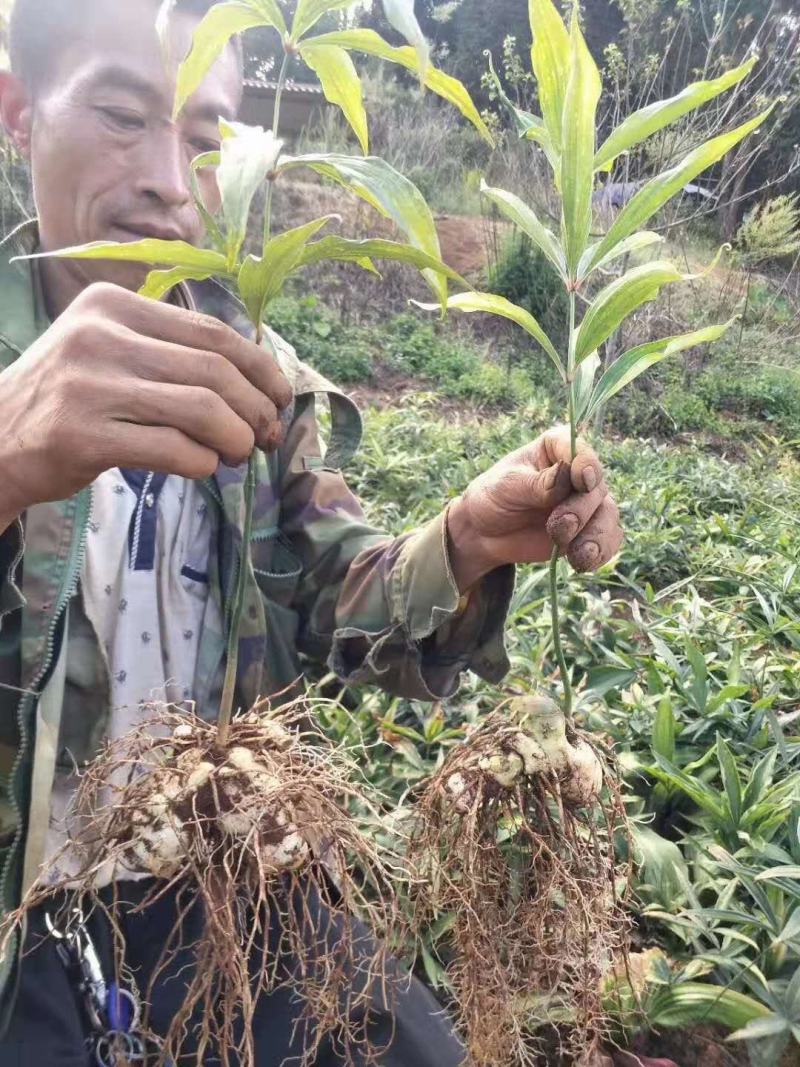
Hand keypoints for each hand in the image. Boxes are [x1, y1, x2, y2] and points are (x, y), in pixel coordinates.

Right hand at [0, 282, 292, 527]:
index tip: (280, 397)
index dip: (260, 368)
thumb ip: (170, 353)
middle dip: (255, 408)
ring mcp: (90, 386)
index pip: (212, 332)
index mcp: (113, 305)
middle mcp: (100, 336)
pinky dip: (202, 462)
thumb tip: (258, 383)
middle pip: (214, 370)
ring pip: (202, 409)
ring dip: (236, 438)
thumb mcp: (107, 350)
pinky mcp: (84, 436)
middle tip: (266, 435)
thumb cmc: (65, 398)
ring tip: (237, 453)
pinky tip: (201, 467)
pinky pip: (173, 449)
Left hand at [446, 427, 622, 590]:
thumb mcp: (507, 487)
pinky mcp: (589, 530)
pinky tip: (583, 563)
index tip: (582, 481)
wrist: (485, 533)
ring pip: (608, 515)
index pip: (581, 451)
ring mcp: (587, 502)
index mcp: (558, 447)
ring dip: (595, 536)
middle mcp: (579, 472)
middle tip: (557, 529)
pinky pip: (608, 539)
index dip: (586, 465)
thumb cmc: (494, 497)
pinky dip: (600, 552)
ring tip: (577, 556)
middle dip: (581, 511)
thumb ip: (537, 484)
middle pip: (596, 488)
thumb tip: (565, 475)